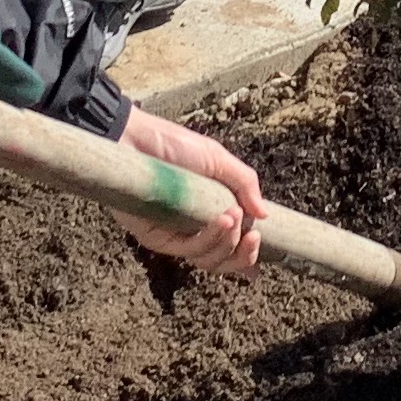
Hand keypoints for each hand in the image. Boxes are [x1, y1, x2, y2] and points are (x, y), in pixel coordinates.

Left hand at [114, 107, 263, 277]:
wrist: (136, 139)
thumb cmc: (174, 145)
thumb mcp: (218, 159)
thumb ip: (244, 184)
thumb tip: (264, 214)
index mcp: (209, 213)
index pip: (230, 246)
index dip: (246, 256)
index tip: (260, 246)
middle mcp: (192, 230)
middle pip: (221, 262)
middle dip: (243, 256)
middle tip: (254, 236)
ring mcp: (174, 235)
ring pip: (207, 260)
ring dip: (228, 243)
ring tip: (233, 216)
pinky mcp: (156, 237)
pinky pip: (188, 250)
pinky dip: (210, 239)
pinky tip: (222, 220)